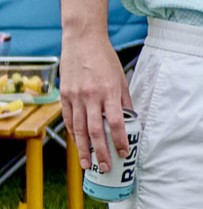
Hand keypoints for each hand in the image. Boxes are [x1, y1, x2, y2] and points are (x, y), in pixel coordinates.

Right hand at [61, 30, 130, 173]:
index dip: (121, 140)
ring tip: (88, 164)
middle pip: (96, 131)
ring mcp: (75, 96)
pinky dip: (73, 133)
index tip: (125, 153)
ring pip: (79, 129)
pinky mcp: (64, 95)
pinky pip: (69, 119)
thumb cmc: (106, 59)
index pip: (116, 123)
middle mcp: (90, 96)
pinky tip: (78, 144)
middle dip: (101, 152)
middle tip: (106, 167)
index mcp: (108, 92)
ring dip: (84, 149)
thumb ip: (125, 101)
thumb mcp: (121, 79)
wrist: (82, 41)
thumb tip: (132, 120)